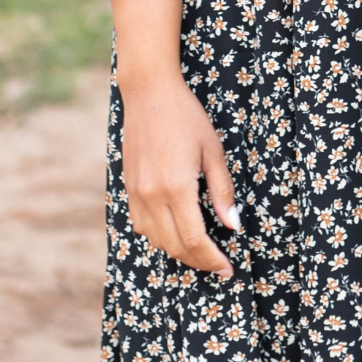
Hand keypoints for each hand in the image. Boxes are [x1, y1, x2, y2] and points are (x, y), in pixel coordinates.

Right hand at [119, 77, 239, 275]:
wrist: (149, 94)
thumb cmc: (186, 117)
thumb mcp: (213, 151)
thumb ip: (222, 191)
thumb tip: (232, 225)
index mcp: (176, 187)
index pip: (195, 239)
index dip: (212, 259)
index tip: (228, 268)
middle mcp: (152, 195)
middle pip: (175, 246)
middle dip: (199, 261)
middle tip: (218, 266)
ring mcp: (136, 193)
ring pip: (156, 239)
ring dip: (178, 252)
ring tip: (201, 252)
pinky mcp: (128, 188)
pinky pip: (142, 225)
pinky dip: (160, 236)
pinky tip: (176, 233)